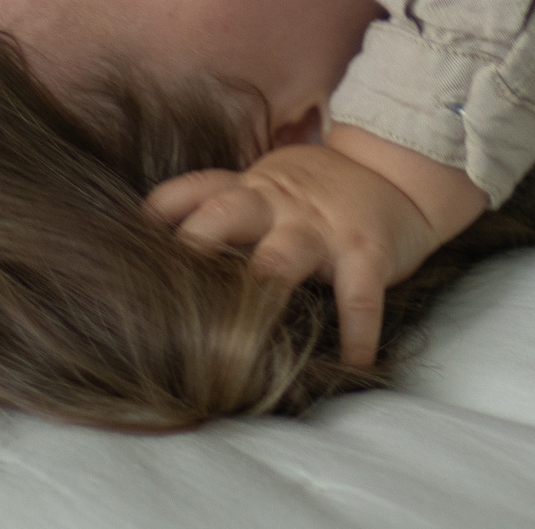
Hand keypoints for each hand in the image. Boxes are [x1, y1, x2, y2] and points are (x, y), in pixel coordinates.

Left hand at [146, 127, 484, 364]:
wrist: (400, 172)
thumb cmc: (320, 191)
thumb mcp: (268, 184)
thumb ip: (220, 203)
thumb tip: (150, 237)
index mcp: (253, 192)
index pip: (200, 190)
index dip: (166, 209)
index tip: (134, 236)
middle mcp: (281, 206)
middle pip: (229, 213)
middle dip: (199, 239)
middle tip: (170, 277)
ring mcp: (323, 229)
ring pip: (286, 253)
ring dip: (265, 283)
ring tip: (246, 324)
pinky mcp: (366, 252)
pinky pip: (360, 294)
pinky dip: (358, 329)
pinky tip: (354, 361)